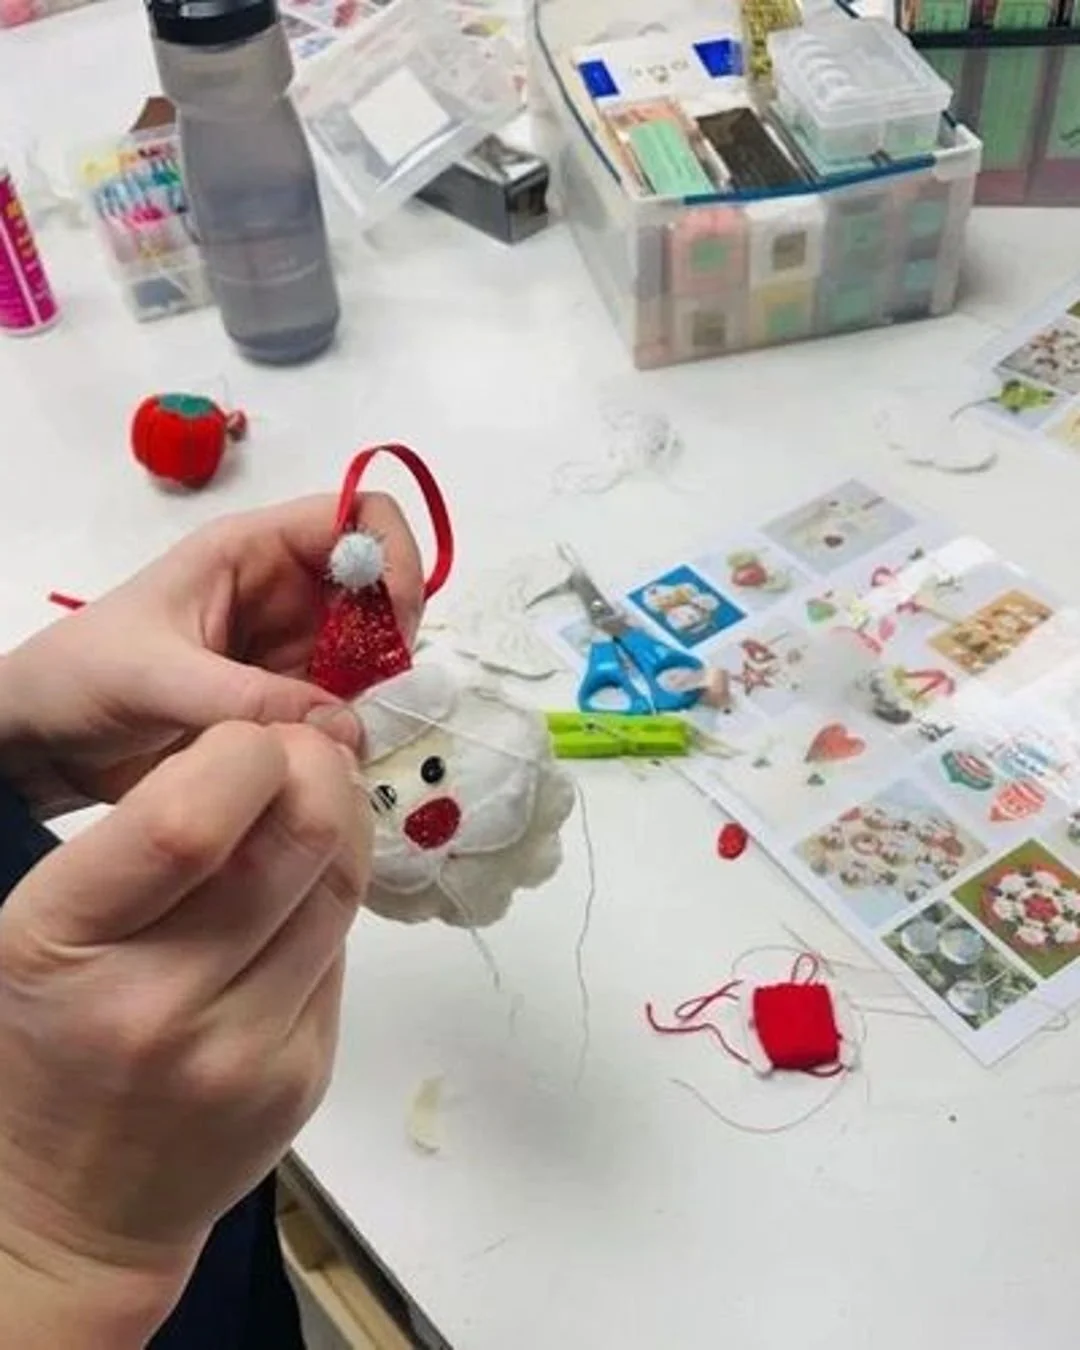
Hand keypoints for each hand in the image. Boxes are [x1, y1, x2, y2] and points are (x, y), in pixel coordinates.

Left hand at [0, 493, 422, 814]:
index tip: (396, 626)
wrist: (39, 739)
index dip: (394, 558)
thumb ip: (251, 701)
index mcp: (250, 551)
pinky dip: (351, 725)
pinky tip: (330, 754)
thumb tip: (349, 729)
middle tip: (377, 696)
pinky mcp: (285, 695)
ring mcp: (288, 645)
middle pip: (378, 587)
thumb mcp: (158, 679)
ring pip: (369, 650)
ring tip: (345, 735)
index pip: (359, 517)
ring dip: (373, 689)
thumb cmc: (81, 678)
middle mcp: (282, 590)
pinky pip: (344, 701)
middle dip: (391, 636)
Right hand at [0, 720, 368, 1345]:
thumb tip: (265, 755)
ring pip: (340, 886)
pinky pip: (343, 949)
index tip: (246, 738)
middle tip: (301, 752)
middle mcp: (159, 1003)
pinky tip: (301, 892)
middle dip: (317, 767)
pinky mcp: (304, 1076)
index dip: (246, 750)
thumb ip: (146, 842)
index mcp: (64, 944)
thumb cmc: (44, 1043)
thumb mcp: (45, 927)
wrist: (66, 1214)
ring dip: (342, 822)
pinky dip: (332, 898)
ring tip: (314, 803)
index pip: (189, 820)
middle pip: (298, 839)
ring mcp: (245, 1050)